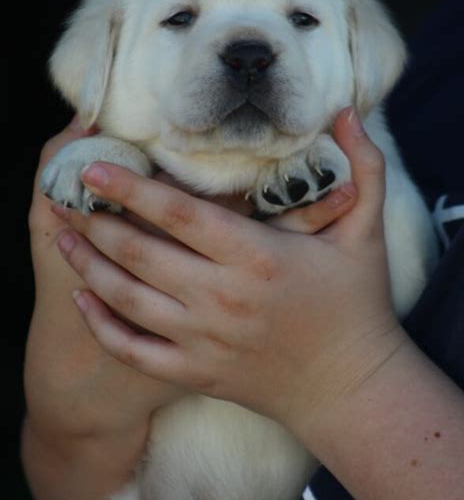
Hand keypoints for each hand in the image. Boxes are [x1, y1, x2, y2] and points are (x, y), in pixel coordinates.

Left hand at [52, 107, 398, 439]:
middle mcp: (222, 297)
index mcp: (258, 256)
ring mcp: (204, 340)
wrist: (349, 386)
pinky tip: (81, 299)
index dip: (132, 188)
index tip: (94, 168)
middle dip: (96, 223)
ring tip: (61, 238)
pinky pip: (134, 351)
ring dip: (87, 266)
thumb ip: (364, 168)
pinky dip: (101, 326)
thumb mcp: (366, 232)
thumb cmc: (357, 306)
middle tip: (66, 198)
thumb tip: (348, 113)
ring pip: (127, 300)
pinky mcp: (196, 373)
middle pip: (140, 254)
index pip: (180, 214)